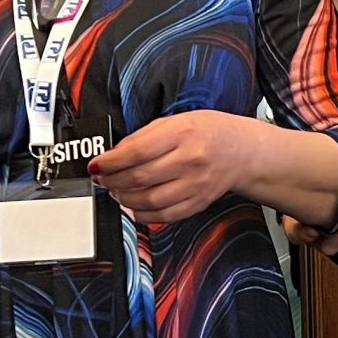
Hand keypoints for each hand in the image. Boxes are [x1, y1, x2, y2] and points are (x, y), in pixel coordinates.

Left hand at [90, 111, 258, 224]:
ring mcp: (195, 185)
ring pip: (148, 201)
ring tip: (116, 191)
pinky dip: (142, 215)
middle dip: (112, 181)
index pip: (136, 152)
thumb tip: (112, 156)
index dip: (110, 162)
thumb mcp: (174, 121)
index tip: (96, 165)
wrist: (240, 151)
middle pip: (139, 178)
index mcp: (182, 134)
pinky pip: (163, 216)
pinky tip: (133, 206)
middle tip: (102, 179)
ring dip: (123, 199)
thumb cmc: (208, 132)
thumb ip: (142, 137)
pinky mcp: (198, 203)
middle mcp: (191, 160)